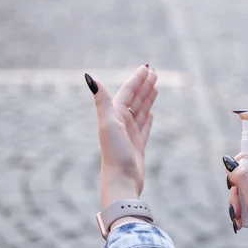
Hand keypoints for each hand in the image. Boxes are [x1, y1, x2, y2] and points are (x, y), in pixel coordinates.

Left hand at [85, 66, 157, 207]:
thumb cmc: (114, 153)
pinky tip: (151, 113)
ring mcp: (130, 134)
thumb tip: (90, 78)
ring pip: (141, 111)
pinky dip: (148, 118)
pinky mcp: (138, 145)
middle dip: (144, 86)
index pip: (128, 92)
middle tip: (155, 73)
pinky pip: (144, 127)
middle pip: (135, 99)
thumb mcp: (108, 124)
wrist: (121, 180)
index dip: (137, 79)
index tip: (147, 68)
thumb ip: (102, 100)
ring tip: (156, 87)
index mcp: (114, 115)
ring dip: (148, 99)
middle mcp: (121, 122)